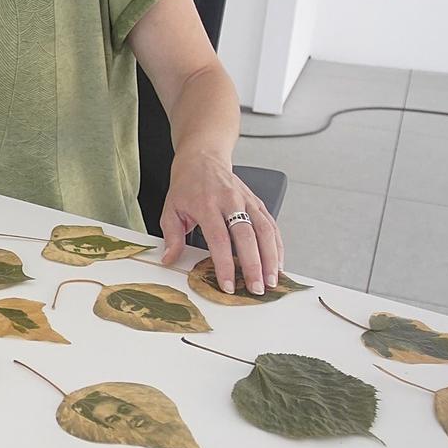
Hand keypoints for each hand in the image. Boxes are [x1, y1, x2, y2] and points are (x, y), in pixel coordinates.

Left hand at [159, 150, 282, 295]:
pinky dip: (277, 246)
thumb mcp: (170, 209)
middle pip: (247, 236)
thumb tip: (169, 260)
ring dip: (271, 258)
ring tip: (272, 281)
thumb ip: (171, 236)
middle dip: (254, 265)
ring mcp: (247, 201)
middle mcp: (230, 201)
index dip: (225, 264)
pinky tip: (278, 264)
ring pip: (265, 230)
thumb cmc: (186, 186)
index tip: (228, 285)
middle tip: (256, 289)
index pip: (219, 238)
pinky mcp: (258, 202)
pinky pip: (271, 225)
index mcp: (206, 204)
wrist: (203, 158)